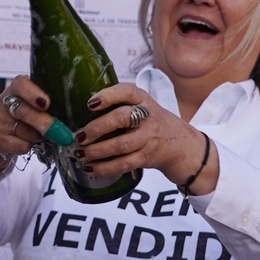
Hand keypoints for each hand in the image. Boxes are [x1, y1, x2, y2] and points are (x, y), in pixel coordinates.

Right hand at [0, 75, 66, 172]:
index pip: (20, 84)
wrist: (0, 135)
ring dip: (36, 136)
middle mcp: (6, 102)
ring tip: (39, 136)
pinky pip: (18, 145)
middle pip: (23, 109)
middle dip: (42, 122)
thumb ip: (50, 106)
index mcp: (17, 90)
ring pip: (23, 130)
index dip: (32, 93)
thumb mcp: (35, 106)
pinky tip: (28, 144)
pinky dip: (28, 147)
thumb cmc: (25, 118)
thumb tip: (74, 115)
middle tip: (59, 131)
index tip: (46, 103)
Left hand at [67, 83, 216, 192]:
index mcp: (143, 100)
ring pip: (120, 145)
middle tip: (80, 136)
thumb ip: (119, 106)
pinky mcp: (146, 157)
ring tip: (80, 153)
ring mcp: (148, 138)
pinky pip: (123, 164)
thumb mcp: (142, 107)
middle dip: (97, 128)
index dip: (107, 96)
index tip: (90, 103)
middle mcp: (148, 117)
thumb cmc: (152, 123)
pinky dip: (104, 167)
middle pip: (121, 118)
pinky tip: (90, 167)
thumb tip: (78, 113)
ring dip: (96, 151)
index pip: (127, 92)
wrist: (180, 144)